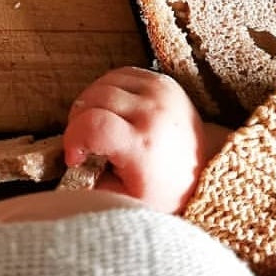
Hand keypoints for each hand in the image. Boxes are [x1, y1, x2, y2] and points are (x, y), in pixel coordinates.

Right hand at [64, 66, 229, 214]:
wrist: (203, 171)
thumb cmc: (164, 191)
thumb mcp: (126, 201)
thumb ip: (94, 184)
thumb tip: (72, 166)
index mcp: (144, 145)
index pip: (93, 125)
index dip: (72, 139)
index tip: (75, 158)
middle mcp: (153, 113)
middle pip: (93, 99)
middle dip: (77, 121)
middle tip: (83, 143)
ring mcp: (160, 92)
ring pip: (104, 82)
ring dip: (89, 103)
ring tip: (94, 126)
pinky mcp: (164, 81)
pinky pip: (121, 74)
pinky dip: (107, 90)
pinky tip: (110, 111)